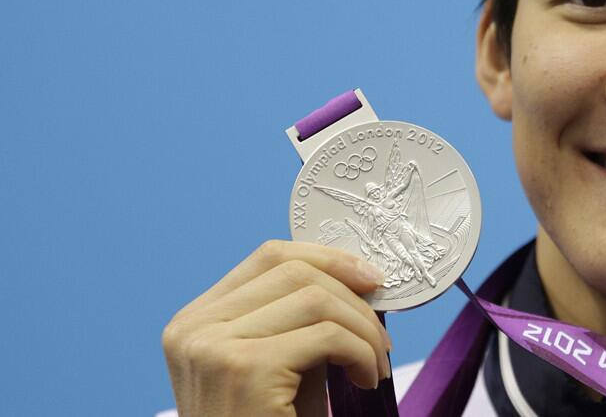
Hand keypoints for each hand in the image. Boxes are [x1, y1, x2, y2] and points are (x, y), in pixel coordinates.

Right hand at [162, 240, 391, 416]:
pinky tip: (365, 379)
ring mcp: (212, 347)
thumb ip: (304, 321)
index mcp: (195, 321)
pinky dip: (361, 353)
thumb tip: (361, 277)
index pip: (269, 257)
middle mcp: (193, 329)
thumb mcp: (281, 367)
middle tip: (381, 336)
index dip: (329, 258)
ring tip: (374, 365)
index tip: (372, 278)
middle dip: (354, 296)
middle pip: (294, 270)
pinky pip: (326, 335)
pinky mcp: (243, 370)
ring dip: (363, 329)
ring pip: (315, 297)